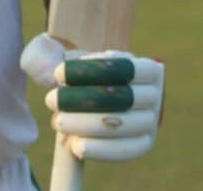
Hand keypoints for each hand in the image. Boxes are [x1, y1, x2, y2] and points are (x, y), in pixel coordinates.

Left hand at [20, 32, 163, 161]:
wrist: (92, 95)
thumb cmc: (77, 73)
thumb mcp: (63, 54)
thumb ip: (47, 53)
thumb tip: (47, 72)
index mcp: (147, 67)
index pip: (126, 67)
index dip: (92, 70)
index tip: (59, 73)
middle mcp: (155, 94)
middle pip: (121, 97)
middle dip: (82, 100)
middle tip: (51, 100)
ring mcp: (152, 121)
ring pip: (120, 125)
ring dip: (85, 124)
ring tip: (58, 121)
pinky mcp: (143, 144)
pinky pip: (124, 150)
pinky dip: (100, 149)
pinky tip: (75, 146)